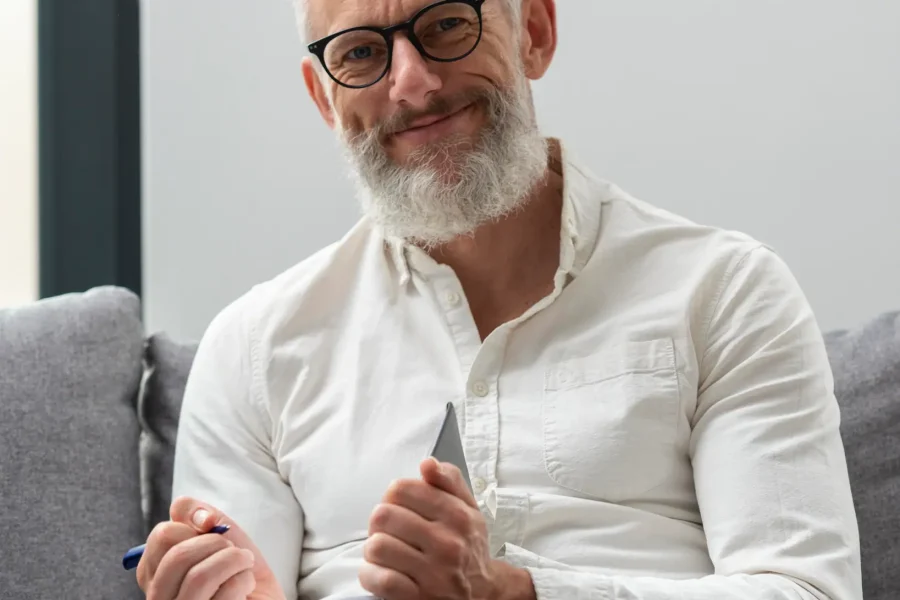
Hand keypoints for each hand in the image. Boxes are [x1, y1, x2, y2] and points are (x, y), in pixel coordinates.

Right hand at [136, 496, 284, 599]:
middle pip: (178, 556)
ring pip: (199, 577)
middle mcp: (160, 596)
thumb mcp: (216, 531)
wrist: (262, 596)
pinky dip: (244, 579)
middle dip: (215, 542)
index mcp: (155, 572)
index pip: (161, 536)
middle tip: (231, 548)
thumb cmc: (235, 567)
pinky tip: (246, 585)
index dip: (193, 524)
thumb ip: (196, 513)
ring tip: (244, 562)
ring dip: (234, 559)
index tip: (212, 529)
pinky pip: (226, 594)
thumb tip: (202, 517)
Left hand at [359, 458, 535, 599]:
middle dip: (379, 522)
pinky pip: (381, 580)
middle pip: (384, 516)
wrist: (484, 593)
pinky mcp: (420, 597)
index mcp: (457, 515)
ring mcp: (434, 573)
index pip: (402, 489)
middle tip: (388, 530)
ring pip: (378, 547)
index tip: (398, 506)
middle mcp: (447, 543)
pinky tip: (379, 571)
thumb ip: (449, 480)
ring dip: (374, 549)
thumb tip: (427, 463)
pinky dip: (371, 574)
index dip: (392, 496)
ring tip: (384, 551)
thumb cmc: (468, 545)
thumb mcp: (469, 508)